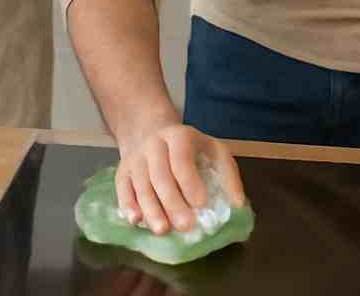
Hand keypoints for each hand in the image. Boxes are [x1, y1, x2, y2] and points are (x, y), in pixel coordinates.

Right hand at [114, 118, 244, 234]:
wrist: (149, 128)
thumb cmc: (188, 147)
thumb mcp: (213, 149)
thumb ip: (228, 175)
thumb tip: (237, 204)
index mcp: (178, 137)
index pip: (181, 159)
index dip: (190, 181)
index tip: (200, 204)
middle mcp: (153, 145)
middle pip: (160, 175)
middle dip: (172, 202)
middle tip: (185, 225)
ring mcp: (135, 158)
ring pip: (141, 184)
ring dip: (151, 209)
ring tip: (162, 230)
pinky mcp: (123, 171)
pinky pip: (122, 188)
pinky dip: (127, 204)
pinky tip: (135, 220)